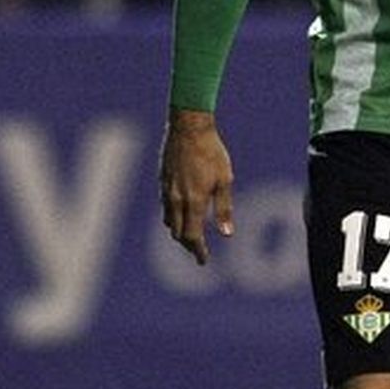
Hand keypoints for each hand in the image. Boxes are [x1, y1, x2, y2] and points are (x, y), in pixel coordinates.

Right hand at [160, 108, 234, 264]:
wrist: (188, 127)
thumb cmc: (211, 151)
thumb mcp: (224, 179)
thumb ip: (224, 208)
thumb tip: (227, 234)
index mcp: (194, 200)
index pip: (192, 236)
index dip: (198, 251)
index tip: (204, 261)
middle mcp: (176, 199)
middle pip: (178, 233)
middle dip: (188, 245)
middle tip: (198, 251)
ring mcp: (166, 190)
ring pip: (169, 221)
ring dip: (179, 231)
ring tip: (190, 235)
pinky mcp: (162, 181)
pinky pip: (165, 207)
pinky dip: (173, 217)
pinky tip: (181, 213)